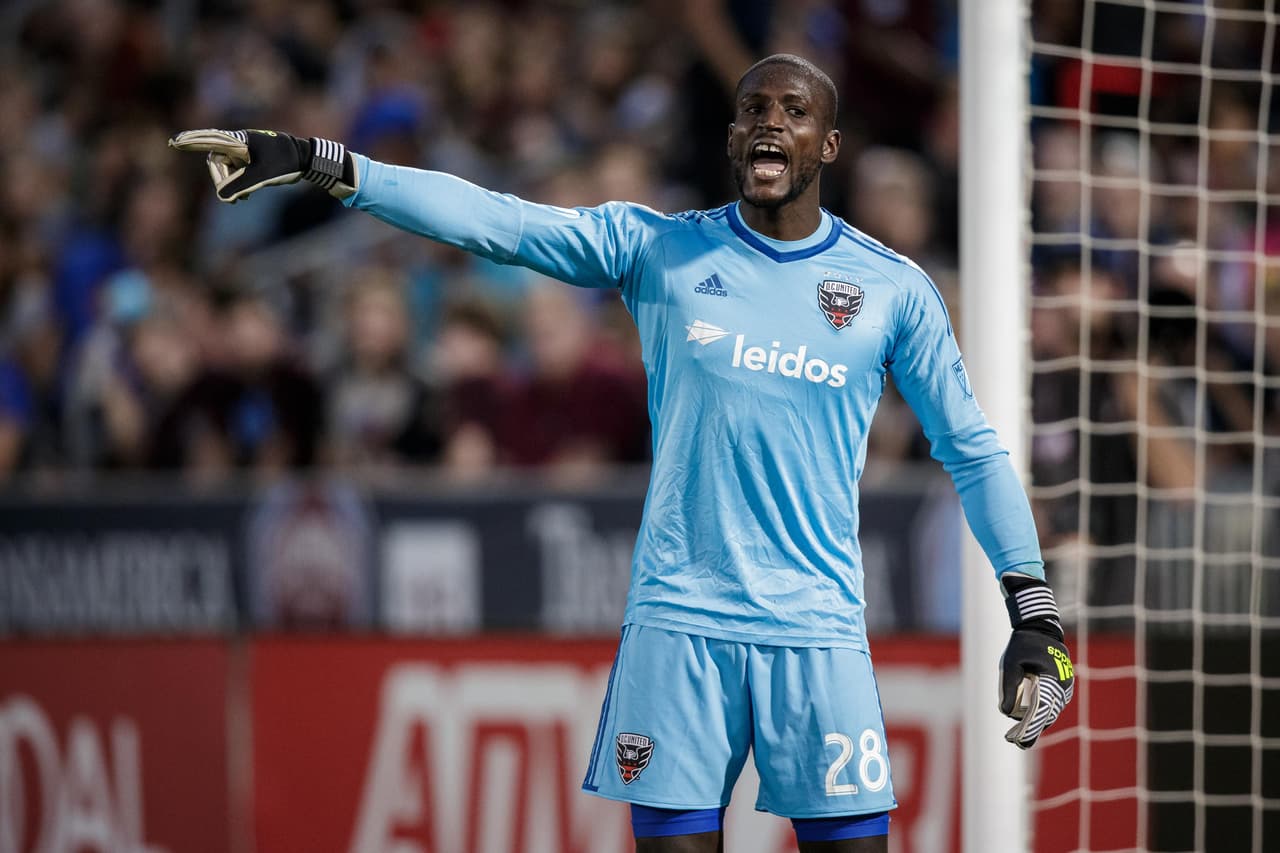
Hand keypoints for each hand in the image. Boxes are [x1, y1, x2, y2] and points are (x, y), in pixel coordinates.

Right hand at [168, 129, 353, 201]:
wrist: (306, 160)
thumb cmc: (286, 163)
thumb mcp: (263, 176)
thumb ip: (241, 185)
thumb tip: (222, 197)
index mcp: (240, 141)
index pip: (210, 140)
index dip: (192, 142)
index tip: (175, 143)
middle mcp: (239, 144)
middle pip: (216, 162)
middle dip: (222, 181)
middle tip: (235, 198)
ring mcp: (244, 152)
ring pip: (226, 170)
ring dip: (231, 185)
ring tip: (243, 199)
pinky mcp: (250, 160)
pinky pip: (235, 173)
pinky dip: (238, 184)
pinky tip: (245, 196)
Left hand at [998, 574, 1073, 748]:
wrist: (1040, 629)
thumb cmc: (1024, 644)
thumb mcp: (1011, 663)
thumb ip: (1008, 687)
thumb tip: (1005, 713)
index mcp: (1053, 680)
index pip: (1042, 710)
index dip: (1031, 727)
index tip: (1020, 740)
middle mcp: (1062, 687)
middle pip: (1047, 715)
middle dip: (1031, 729)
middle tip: (1014, 741)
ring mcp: (1063, 688)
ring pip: (1049, 712)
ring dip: (1035, 723)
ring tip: (1016, 736)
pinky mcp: (1059, 687)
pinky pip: (1050, 704)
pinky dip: (1039, 714)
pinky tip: (1025, 722)